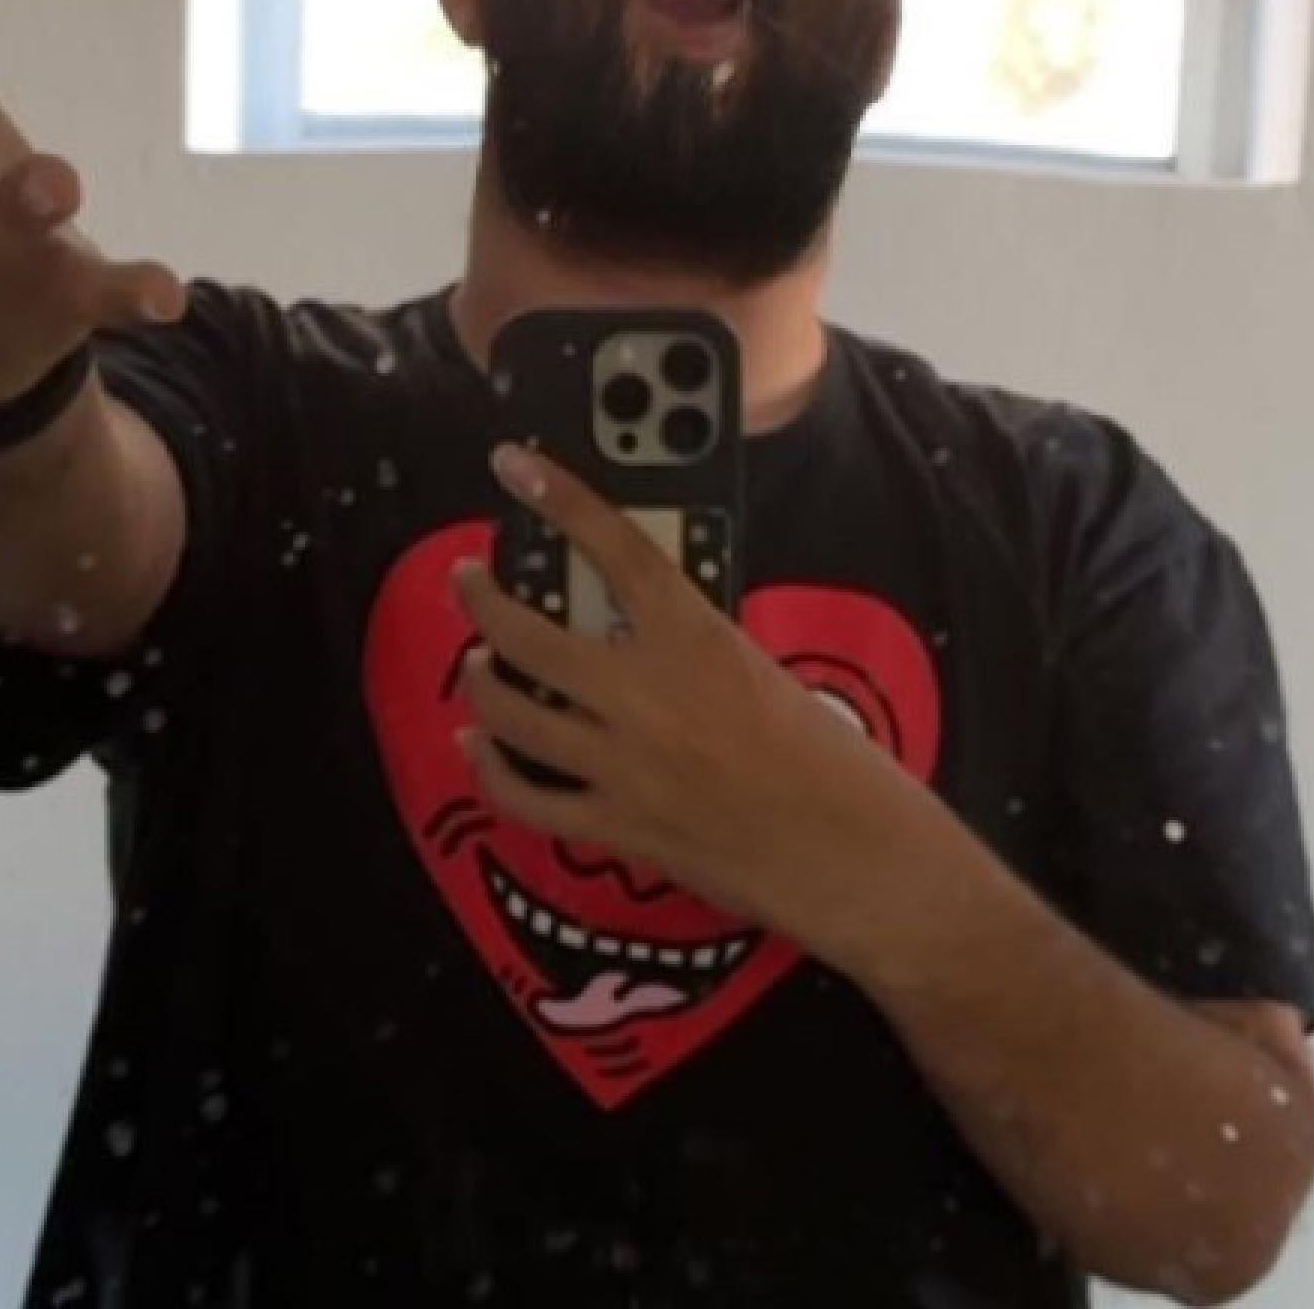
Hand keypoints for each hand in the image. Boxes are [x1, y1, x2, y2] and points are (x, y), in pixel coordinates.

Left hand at [450, 444, 949, 965]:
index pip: (614, 548)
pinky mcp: (615, 828)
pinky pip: (525, 797)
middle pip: (529, 636)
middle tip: (469, 582)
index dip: (560, 498)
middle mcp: (645, 694)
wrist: (844, 847)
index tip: (515, 466)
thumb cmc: (823, 757)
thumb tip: (635, 634)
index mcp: (694, 638)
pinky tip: (477, 749)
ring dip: (480, 681)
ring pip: (511, 714)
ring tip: (476, 664)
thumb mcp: (757, 669)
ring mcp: (622, 765)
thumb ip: (689, 646)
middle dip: (482, 602)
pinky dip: (489, 768)